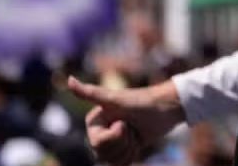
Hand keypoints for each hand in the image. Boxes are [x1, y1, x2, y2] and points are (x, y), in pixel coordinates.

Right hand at [68, 77, 184, 165]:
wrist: (169, 108)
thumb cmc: (144, 101)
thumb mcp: (116, 100)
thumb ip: (91, 92)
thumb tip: (69, 79)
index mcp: (94, 120)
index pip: (96, 143)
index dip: (114, 137)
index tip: (124, 123)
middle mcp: (101, 130)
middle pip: (102, 154)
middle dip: (122, 143)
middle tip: (133, 128)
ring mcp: (113, 140)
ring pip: (111, 160)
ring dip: (128, 150)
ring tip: (137, 133)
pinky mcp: (125, 148)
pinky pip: (120, 163)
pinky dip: (132, 155)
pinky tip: (139, 142)